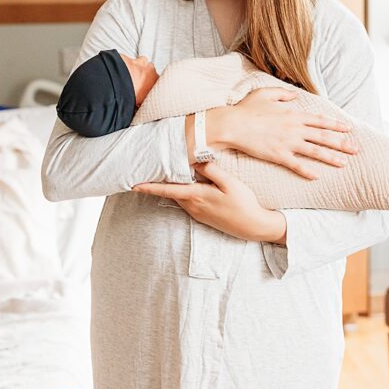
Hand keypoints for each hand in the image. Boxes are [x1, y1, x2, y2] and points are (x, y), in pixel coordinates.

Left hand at [133, 162, 286, 242]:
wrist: (255, 227)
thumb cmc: (244, 203)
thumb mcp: (230, 183)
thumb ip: (211, 171)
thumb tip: (195, 161)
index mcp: (196, 196)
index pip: (167, 190)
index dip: (149, 188)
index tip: (133, 186)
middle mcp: (193, 206)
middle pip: (170, 193)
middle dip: (157, 184)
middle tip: (145, 173)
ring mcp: (197, 213)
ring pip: (178, 197)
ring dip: (169, 189)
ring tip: (161, 177)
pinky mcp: (203, 217)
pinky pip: (186, 202)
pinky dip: (180, 194)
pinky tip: (184, 186)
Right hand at [207, 87, 355, 179]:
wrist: (232, 124)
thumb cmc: (246, 109)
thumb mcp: (265, 93)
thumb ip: (283, 93)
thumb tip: (295, 94)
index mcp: (293, 114)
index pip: (320, 120)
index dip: (336, 125)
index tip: (348, 129)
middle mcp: (295, 129)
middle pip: (323, 136)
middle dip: (342, 143)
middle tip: (356, 149)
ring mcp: (287, 143)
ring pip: (315, 151)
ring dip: (331, 157)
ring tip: (344, 163)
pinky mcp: (278, 155)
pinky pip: (296, 164)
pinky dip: (307, 171)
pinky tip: (317, 176)